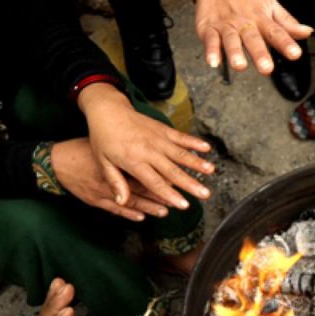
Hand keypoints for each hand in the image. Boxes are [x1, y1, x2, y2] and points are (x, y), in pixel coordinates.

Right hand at [52, 139, 168, 220]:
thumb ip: (122, 153)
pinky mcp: (95, 200)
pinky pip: (114, 210)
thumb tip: (145, 153)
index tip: (173, 182)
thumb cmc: (82, 151)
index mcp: (115, 164)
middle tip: (175, 201)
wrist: (58, 162)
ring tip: (163, 211)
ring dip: (148, 207)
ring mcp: (103, 191)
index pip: (141, 172)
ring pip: (130, 201)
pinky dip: (128, 214)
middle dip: (158, 196)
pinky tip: (140, 217)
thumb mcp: (104, 148)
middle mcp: (112, 178)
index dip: (158, 178)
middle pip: (140, 189)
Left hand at [77, 84, 213, 213]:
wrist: (107, 110)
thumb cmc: (103, 137)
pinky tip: (206, 148)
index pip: (155, 182)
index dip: (170, 195)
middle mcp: (149, 150)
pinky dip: (193, 142)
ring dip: (197, 163)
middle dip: (190, 184)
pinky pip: (180, 137)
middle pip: (173, 171)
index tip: (183, 205)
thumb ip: (115, 182)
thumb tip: (122, 202)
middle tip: (204, 195)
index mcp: (134, 161)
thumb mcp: (103, 162)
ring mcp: (158, 138)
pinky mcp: (162, 129)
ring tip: (211, 171)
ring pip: (181, 154)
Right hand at [195, 0, 312, 73]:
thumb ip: (287, 23)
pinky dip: (211, 51)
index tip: (295, 54)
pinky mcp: (209, 28)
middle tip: (266, 68)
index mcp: (261, 19)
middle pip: (253, 39)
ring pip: (231, 40)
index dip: (286, 43)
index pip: (276, 32)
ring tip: (240, 66)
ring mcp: (226, 26)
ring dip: (235, 53)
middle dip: (259, 53)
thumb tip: (307, 32)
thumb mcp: (270, 5)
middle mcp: (244, 23)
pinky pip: (210, 40)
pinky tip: (213, 62)